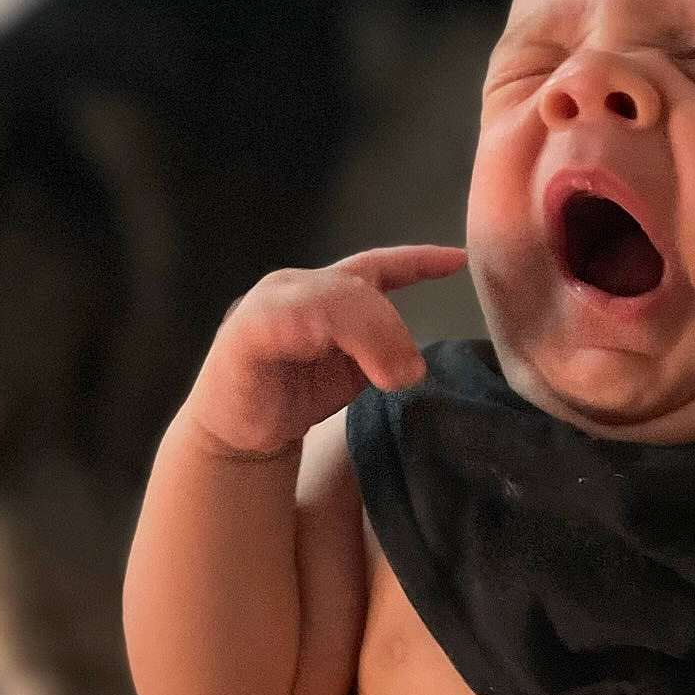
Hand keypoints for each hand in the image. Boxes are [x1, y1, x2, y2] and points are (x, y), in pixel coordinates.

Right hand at [184, 243, 466, 459]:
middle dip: (393, 329)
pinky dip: (319, 331)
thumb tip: (412, 365)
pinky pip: (289, 318)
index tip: (457, 260)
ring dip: (369, 337)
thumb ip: (384, 353)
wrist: (237, 435)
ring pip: (332, 298)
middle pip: (360, 286)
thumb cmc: (293, 397)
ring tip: (387, 379)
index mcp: (326, 291)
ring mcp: (268, 302)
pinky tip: (329, 352)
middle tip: (408, 376)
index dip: (419, 260)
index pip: (378, 265)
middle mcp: (296, 285)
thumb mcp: (353, 371)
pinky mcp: (245, 329)